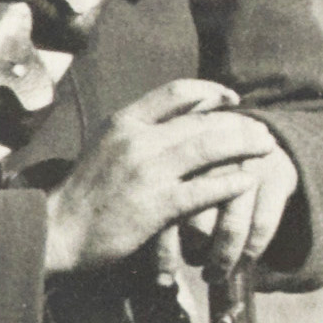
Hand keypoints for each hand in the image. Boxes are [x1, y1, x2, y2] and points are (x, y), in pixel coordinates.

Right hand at [44, 78, 290, 277]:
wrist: (56, 231)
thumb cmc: (83, 192)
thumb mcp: (105, 146)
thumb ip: (138, 129)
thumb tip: (179, 114)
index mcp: (123, 121)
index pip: (178, 91)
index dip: (212, 91)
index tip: (231, 99)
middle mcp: (137, 140)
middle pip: (203, 119)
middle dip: (239, 122)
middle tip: (261, 130)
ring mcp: (148, 172)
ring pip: (211, 147)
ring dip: (245, 145)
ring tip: (266, 148)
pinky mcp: (157, 205)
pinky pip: (206, 188)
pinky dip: (233, 183)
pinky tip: (249, 182)